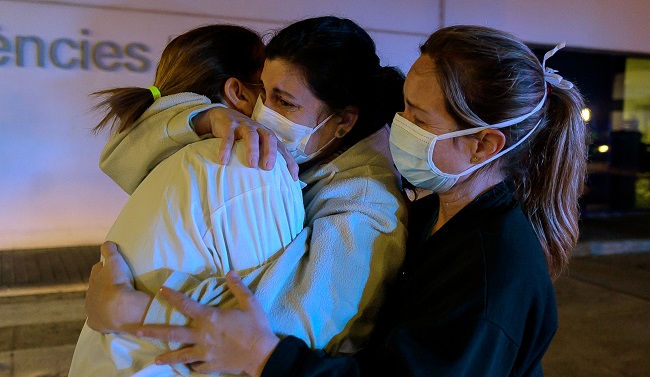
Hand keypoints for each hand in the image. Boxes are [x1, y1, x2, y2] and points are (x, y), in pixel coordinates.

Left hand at [85, 241, 150, 332]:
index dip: (104, 268)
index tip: (112, 269)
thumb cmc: (117, 283)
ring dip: (102, 301)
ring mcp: (92, 309)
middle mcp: (90, 293)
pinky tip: (107, 319)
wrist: (119, 308)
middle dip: (101, 285)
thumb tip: (107, 243)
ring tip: (114, 302)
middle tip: (114, 285)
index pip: (97, 270)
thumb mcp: (115, 262)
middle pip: (94, 286)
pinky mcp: (95, 323)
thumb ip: (110, 251)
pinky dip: (100, 318)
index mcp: (95, 278)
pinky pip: (95, 320)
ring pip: (95, 303)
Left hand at [136, 271, 279, 376]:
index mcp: (209, 317)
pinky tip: (187, 367)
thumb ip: (238, 287)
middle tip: (137, 331)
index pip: (185, 304)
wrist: (262, 353)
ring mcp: (204, 352)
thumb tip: (230, 271)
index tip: (160, 291)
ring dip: (167, 357)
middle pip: (172, 333)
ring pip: (180, 355)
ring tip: (156, 360)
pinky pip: (197, 367)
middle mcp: (202, 335)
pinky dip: (192, 367)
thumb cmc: (256, 327)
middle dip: (153, 331)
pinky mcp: (211, 365)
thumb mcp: (250, 303)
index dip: (171, 296)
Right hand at [193, 107, 298, 179]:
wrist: (223, 116)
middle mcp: (259, 129)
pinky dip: (226, 148)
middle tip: (269, 168)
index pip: (282, 149)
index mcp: (268, 136)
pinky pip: (228, 137)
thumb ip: (265, 158)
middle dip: (271, 152)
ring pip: (251, 135)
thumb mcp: (257, 144)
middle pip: (269, 138)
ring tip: (251, 164)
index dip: (289, 162)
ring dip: (252, 149)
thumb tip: (277, 181)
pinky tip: (223, 161)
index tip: (292, 179)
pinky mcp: (229, 125)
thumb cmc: (244, 136)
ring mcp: (244, 126)